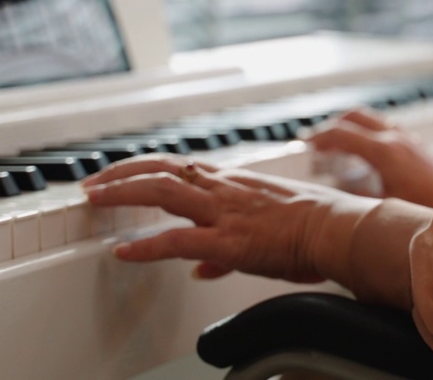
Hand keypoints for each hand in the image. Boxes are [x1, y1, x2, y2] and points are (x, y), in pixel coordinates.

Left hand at [82, 155, 371, 282]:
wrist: (339, 229)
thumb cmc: (315, 226)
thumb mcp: (266, 228)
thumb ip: (225, 249)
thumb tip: (200, 267)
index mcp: (234, 182)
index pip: (178, 164)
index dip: (142, 167)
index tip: (118, 174)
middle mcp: (224, 189)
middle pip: (162, 169)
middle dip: (121, 175)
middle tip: (93, 185)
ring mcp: (225, 212)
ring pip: (162, 191)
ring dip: (123, 193)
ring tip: (95, 200)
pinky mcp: (229, 240)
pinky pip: (178, 240)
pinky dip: (147, 246)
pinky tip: (125, 252)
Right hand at [306, 108, 432, 207]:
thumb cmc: (426, 209)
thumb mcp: (382, 207)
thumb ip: (355, 198)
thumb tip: (333, 194)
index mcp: (383, 152)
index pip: (341, 133)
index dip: (318, 138)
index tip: (304, 147)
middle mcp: (394, 139)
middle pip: (354, 116)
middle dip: (331, 126)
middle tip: (315, 141)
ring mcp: (406, 139)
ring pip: (369, 120)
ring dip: (349, 128)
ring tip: (334, 146)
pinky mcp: (414, 145)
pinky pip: (383, 129)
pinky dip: (366, 134)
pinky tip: (362, 154)